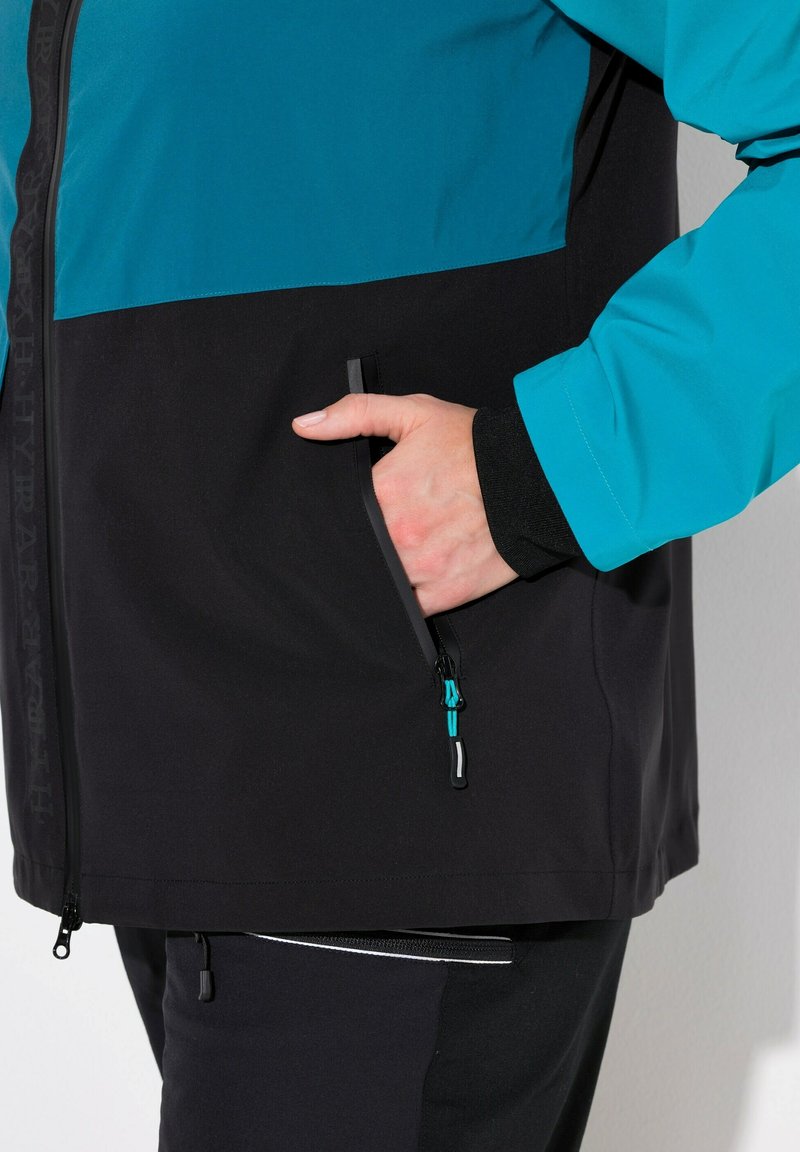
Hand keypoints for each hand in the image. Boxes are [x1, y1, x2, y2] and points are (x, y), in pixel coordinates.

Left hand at [292, 392, 518, 616]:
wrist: (539, 476)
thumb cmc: (475, 445)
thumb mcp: (415, 413)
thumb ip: (356, 414)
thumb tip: (304, 426)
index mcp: (385, 491)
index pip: (339, 515)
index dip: (337, 517)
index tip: (343, 516)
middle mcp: (399, 535)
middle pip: (357, 550)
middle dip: (356, 544)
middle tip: (368, 535)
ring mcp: (422, 569)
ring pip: (379, 580)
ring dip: (377, 572)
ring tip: (389, 557)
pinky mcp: (447, 593)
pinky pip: (408, 607)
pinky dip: (403, 598)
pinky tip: (404, 583)